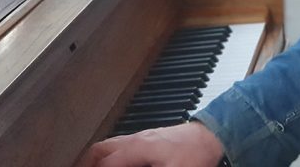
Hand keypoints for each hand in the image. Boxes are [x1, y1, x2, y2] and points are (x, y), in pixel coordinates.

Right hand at [75, 122, 225, 166]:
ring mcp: (142, 136)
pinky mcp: (150, 138)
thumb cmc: (196, 152)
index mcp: (138, 147)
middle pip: (100, 150)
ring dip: (97, 158)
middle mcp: (137, 139)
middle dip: (86, 163)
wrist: (213, 135)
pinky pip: (120, 144)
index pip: (105, 164)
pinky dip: (110, 155)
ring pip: (109, 144)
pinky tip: (113, 163)